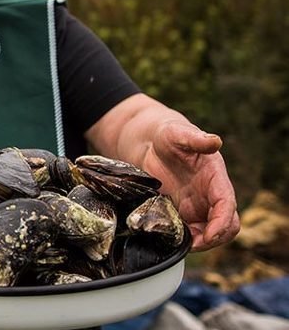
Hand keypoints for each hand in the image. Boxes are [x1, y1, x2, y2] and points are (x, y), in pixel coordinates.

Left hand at [144, 120, 239, 250]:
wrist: (151, 144)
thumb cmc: (167, 136)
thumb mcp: (177, 134)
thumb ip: (195, 138)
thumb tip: (215, 141)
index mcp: (215, 177)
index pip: (226, 205)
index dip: (221, 222)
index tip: (209, 235)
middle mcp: (211, 194)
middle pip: (226, 225)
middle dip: (214, 238)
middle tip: (192, 244)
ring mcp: (198, 205)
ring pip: (210, 233)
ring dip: (200, 242)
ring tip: (180, 244)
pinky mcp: (184, 212)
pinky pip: (191, 231)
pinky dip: (186, 239)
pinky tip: (171, 238)